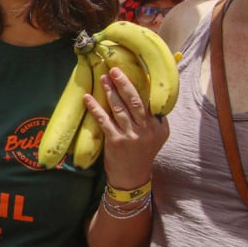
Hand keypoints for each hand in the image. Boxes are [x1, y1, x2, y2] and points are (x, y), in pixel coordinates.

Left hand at [86, 67, 167, 190]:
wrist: (133, 177)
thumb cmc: (141, 152)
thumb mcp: (155, 135)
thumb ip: (152, 117)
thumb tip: (145, 91)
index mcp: (159, 125)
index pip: (151, 100)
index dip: (142, 84)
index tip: (133, 69)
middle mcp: (147, 129)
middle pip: (136, 101)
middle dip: (124, 83)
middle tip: (114, 70)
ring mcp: (132, 136)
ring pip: (120, 108)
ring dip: (110, 92)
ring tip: (103, 79)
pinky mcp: (116, 141)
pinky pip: (104, 120)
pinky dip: (95, 108)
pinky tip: (88, 98)